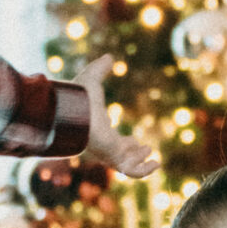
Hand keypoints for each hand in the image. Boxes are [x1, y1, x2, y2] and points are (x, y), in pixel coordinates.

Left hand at [77, 57, 158, 180]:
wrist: (70, 112)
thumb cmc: (78, 97)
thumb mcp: (92, 78)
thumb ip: (101, 68)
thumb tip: (109, 56)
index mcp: (97, 130)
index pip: (112, 141)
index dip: (124, 143)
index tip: (134, 140)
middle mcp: (102, 145)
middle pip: (118, 156)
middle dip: (133, 154)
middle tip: (146, 148)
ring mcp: (108, 153)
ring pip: (126, 166)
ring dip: (141, 161)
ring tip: (154, 157)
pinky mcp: (114, 157)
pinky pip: (131, 171)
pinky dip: (144, 170)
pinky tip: (156, 163)